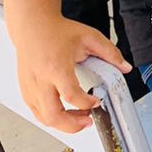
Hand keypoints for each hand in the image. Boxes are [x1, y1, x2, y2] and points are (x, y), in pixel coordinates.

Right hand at [14, 13, 130, 133]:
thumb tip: (126, 67)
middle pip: (53, 116)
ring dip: (63, 124)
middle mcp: (40, 80)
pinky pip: (37, 113)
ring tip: (79, 119)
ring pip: (43, 118)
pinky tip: (64, 112)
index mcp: (56, 67)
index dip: (86, 103)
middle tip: (88, 122)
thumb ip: (110, 53)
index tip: (97, 101)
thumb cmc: (57, 31)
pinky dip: (51, 117)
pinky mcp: (25, 91)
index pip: (71, 95)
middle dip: (73, 125)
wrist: (33, 26)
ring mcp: (30, 87)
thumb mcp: (89, 37)